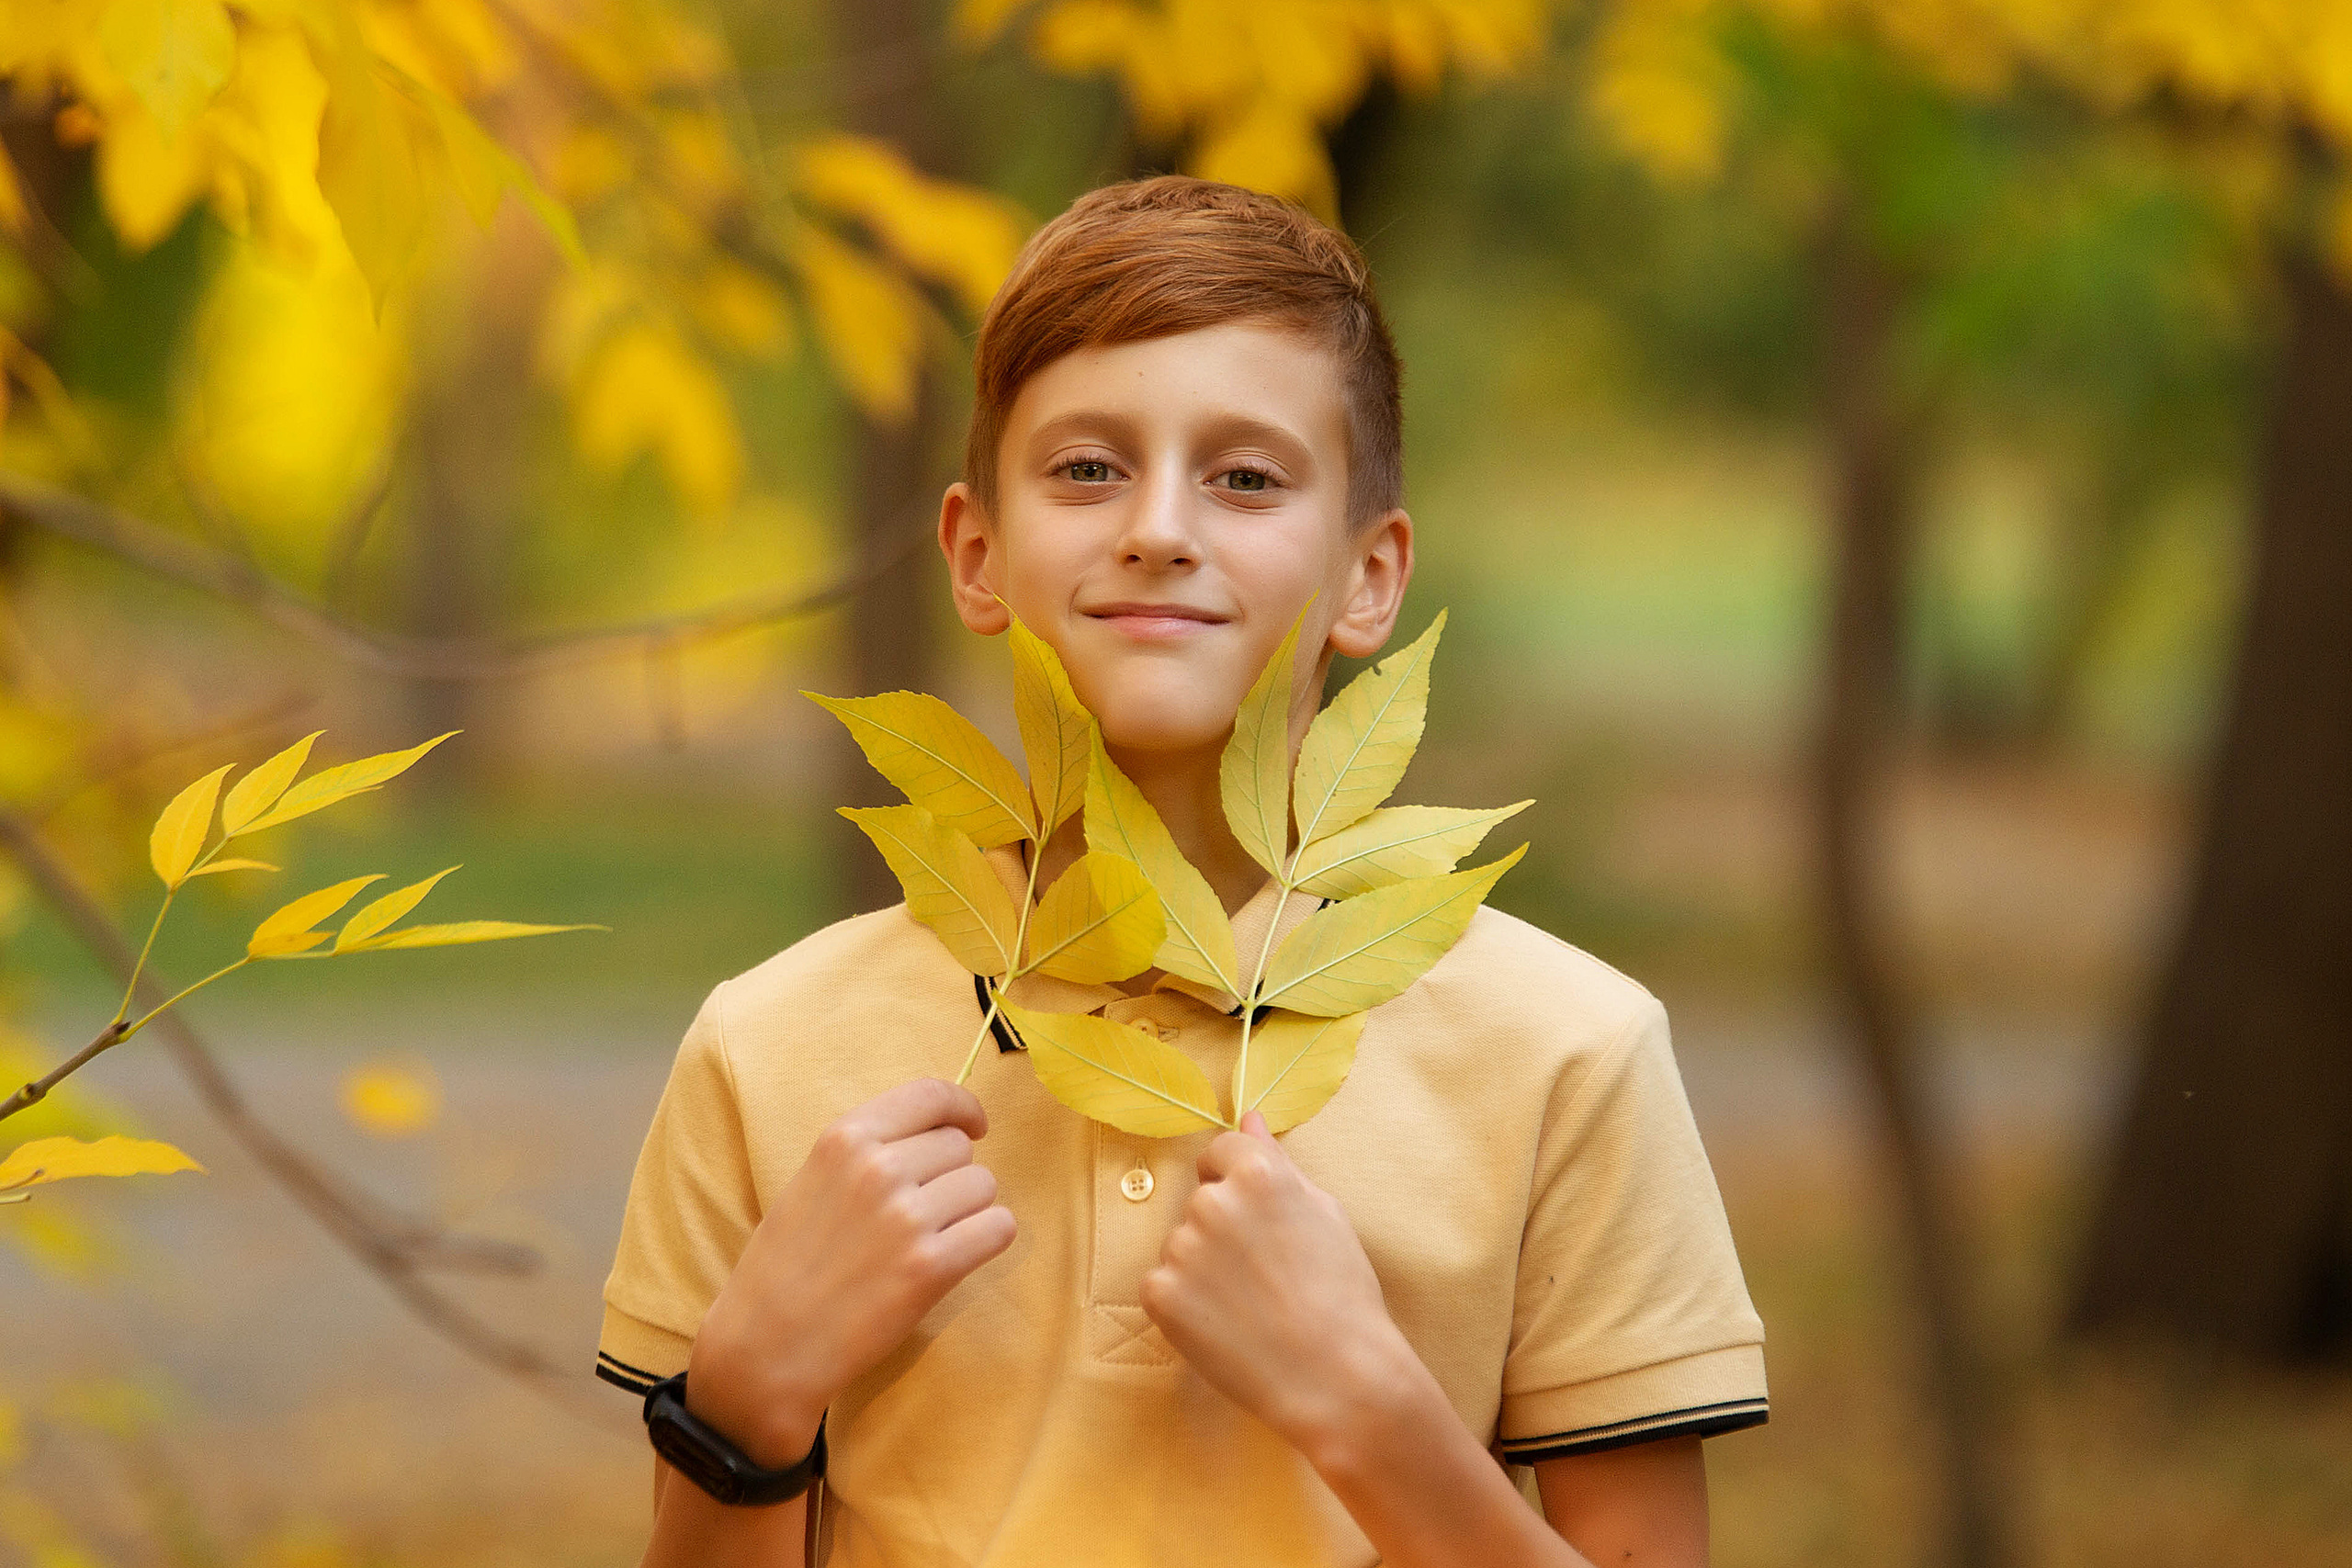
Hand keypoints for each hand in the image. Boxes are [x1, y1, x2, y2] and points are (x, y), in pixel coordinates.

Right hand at [685, 1078, 1015, 1466]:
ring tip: (925, 1241)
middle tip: (917, 1215)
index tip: (974, 1126)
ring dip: (968, 1211)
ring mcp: (907, 1217)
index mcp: (844, 1138)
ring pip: (983, 1186)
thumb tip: (943, 1130)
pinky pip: (998, 1228)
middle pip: (959, 1147)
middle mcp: (878, 1168)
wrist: (767, 1345)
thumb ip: (869, 1150)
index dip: (963, 1108)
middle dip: (949, 1176)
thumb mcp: (813, 1180)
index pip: (931, 1095)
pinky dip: (986, 1240)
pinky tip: (955, 1258)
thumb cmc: (787, 1265)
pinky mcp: (931, 1266)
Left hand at [1140, 1110, 1410, 1456]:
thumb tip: (1249, 1116)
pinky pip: (1163, 1285)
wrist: (1336, 1376)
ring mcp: (1181, 1248)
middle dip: (1224, 1228)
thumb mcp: (1324, 1213)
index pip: (1220, 1151)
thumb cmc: (1344, 1293)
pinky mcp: (1159, 1294)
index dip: (1239, 1184)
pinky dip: (1185, 1304)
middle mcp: (1212, 1201)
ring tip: (1250, 1305)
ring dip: (1204, 1267)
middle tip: (1265, 1273)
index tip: (1258, 1220)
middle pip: (1202, 1200)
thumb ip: (1277, 1161)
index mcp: (1257, 1172)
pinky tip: (1226, 1325)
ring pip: (1183, 1245)